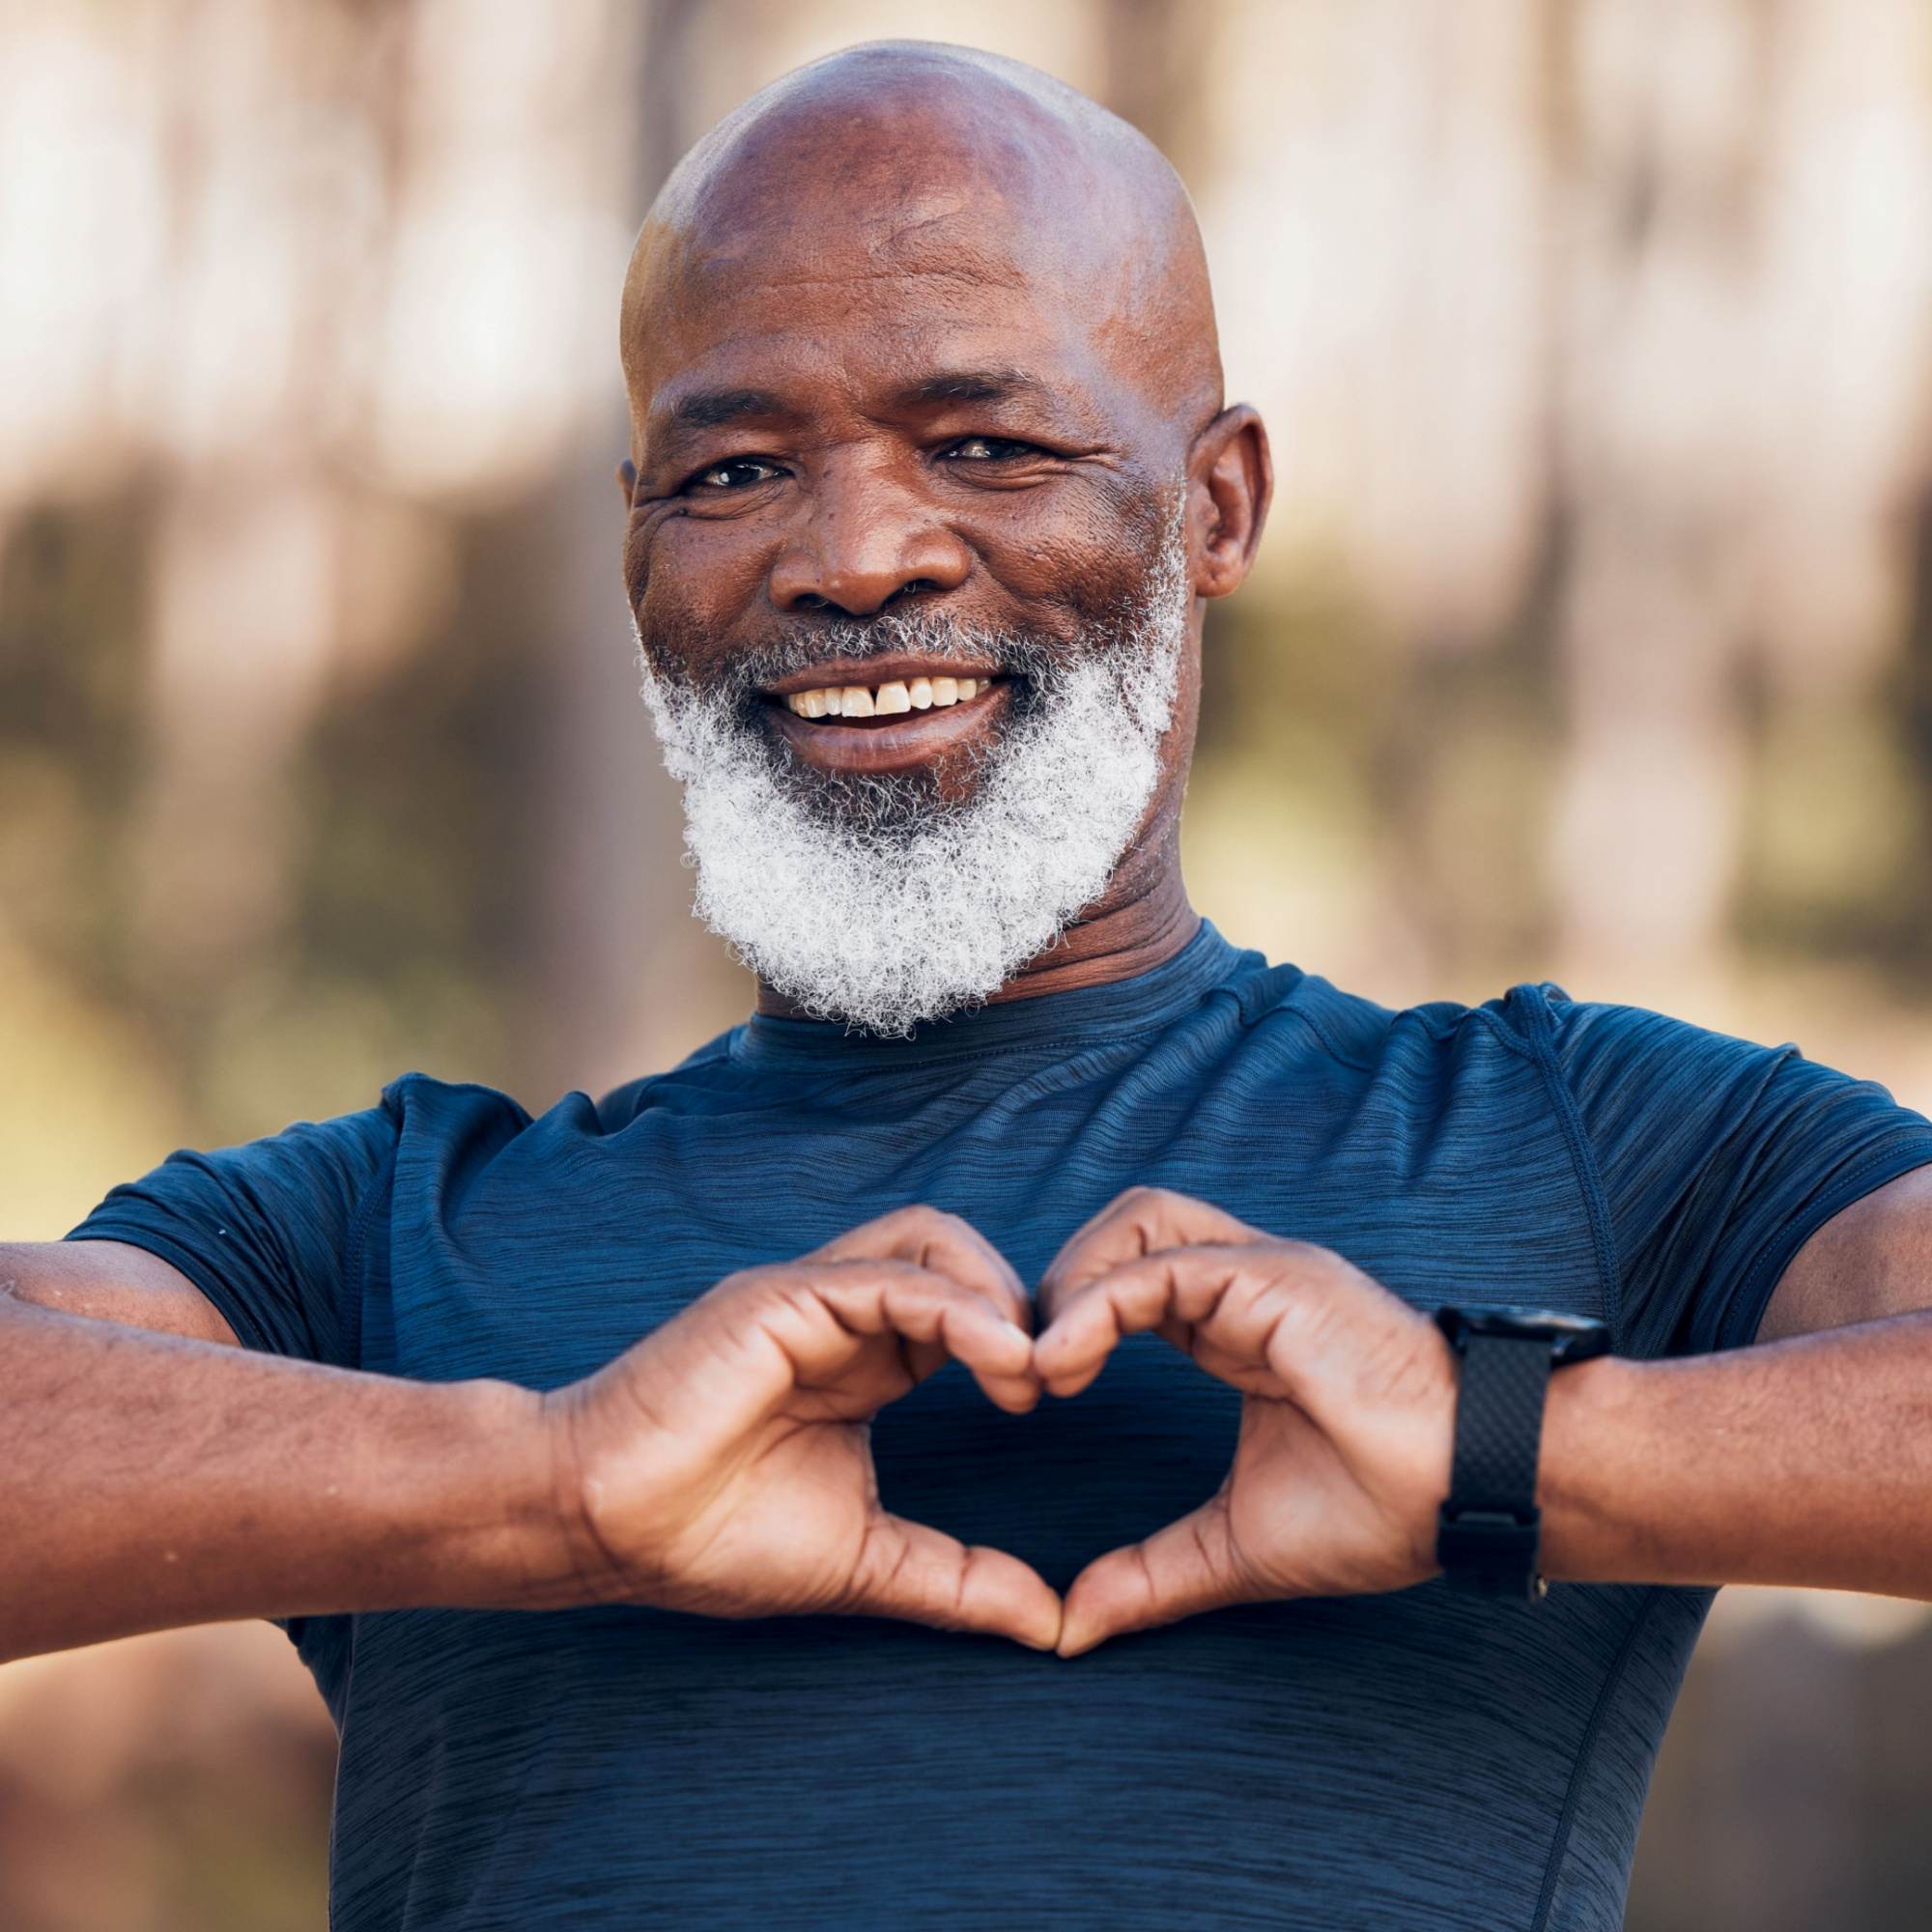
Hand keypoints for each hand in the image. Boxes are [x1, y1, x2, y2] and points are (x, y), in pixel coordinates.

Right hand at [542, 1206, 1060, 1648]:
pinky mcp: (781, 1297)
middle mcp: (840, 1312)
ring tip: (1027, 1374)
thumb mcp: (868, 1559)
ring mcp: (809, 1296)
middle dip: (1025, 1303)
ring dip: (999, 1294)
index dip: (1021, 1341)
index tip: (1057, 1403)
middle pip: (958, 1254)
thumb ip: (958, 1578)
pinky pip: (891, 1276)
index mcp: (863, 1359)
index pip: (965, 1309)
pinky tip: (996, 1364)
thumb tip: (1051, 1623)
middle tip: (1058, 1380)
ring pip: (931, 1241)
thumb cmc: (711, 1539)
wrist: (601, 1529)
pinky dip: (959, 1308)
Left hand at [1034, 1188, 1456, 1654]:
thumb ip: (1152, 1573)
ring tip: (1041, 1366)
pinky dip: (1096, 1305)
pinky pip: (1162, 1267)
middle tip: (1022, 1368)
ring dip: (1072, 1281)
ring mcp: (1263, 1271)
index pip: (1130, 1277)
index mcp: (1236, 1325)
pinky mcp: (1276, 1279)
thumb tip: (1070, 1625)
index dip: (1069, 1318)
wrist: (1475, 1492)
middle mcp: (1245, 1282)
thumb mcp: (1237, 1544)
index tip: (1030, 1394)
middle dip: (1060, 1280)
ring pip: (1140, 1222)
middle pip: (1127, 1226)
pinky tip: (1062, 1365)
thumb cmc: (1385, 1507)